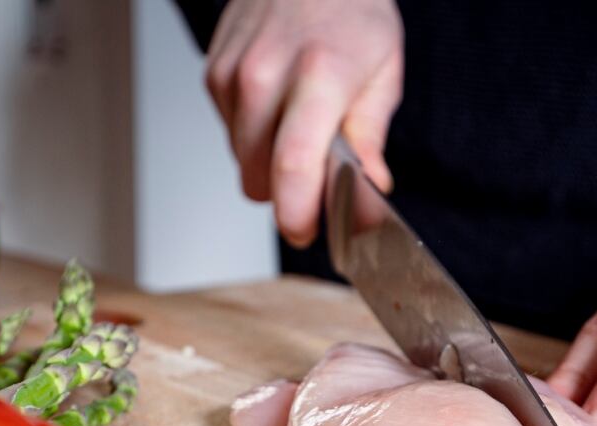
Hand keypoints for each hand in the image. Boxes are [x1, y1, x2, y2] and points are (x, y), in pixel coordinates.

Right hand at [204, 0, 402, 246]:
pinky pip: (231, 137)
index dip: (298, 213)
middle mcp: (266, 74)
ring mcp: (232, 75)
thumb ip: (369, 137)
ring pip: (243, 163)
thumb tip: (369, 192)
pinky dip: (254, 139)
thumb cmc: (351, 14)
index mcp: (319, 73)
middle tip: (318, 186)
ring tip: (300, 130)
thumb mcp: (383, 72)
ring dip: (271, 168)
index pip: (294, 164)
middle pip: (261, 177)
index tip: (308, 233)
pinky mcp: (213, 77)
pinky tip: (277, 108)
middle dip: (290, 197)